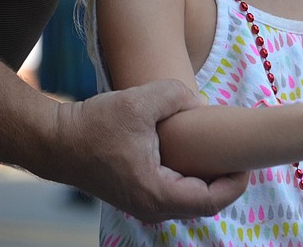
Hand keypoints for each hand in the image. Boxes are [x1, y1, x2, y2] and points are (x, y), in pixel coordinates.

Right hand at [54, 79, 247, 221]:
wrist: (54, 139)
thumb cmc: (93, 125)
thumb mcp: (140, 102)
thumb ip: (177, 96)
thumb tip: (201, 104)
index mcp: (156, 194)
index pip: (211, 202)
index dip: (237, 183)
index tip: (249, 160)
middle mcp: (151, 207)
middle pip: (205, 204)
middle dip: (228, 181)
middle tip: (243, 154)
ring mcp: (144, 203)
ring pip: (191, 199)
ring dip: (211, 179)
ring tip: (226, 152)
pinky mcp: (139, 193)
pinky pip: (177, 192)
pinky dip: (194, 177)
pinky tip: (201, 154)